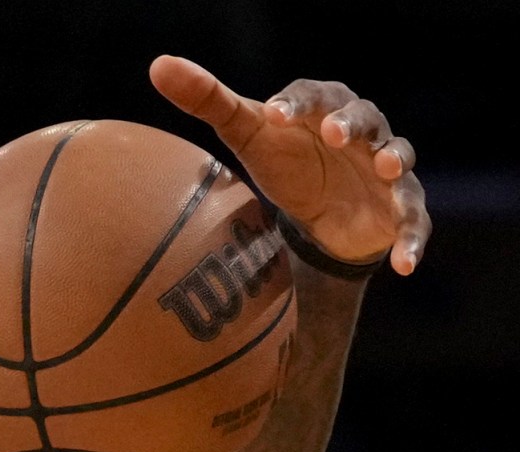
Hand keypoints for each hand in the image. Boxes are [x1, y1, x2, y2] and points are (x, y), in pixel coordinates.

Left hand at [150, 56, 429, 274]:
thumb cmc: (284, 160)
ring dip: (396, 160)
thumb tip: (159, 65)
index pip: (313, 95)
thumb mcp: (245, 133)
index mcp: (323, 109)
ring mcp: (385, 169)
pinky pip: (413, 220)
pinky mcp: (399, 207)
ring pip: (400, 157)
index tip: (272, 113)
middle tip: (333, 132)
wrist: (318, 214)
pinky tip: (404, 265)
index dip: (295, 103)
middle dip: (351, 123)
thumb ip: (207, 99)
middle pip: (365, 117)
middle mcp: (363, 133)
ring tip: (387, 169)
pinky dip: (412, 239)